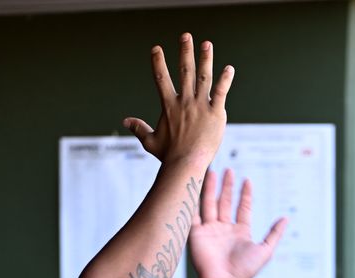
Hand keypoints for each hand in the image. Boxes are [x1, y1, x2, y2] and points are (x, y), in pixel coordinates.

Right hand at [123, 35, 231, 168]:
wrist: (186, 164)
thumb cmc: (168, 156)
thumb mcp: (150, 141)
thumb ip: (139, 128)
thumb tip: (125, 121)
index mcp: (169, 106)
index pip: (161, 78)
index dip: (158, 62)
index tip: (156, 48)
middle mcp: (184, 102)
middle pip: (185, 71)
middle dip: (185, 52)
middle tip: (186, 36)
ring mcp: (200, 106)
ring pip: (203, 77)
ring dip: (205, 59)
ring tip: (206, 44)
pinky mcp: (215, 113)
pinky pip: (221, 93)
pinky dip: (225, 80)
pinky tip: (229, 68)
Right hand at [189, 168, 287, 277]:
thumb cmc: (245, 269)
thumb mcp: (266, 250)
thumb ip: (274, 233)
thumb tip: (286, 218)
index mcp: (240, 232)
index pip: (243, 208)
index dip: (245, 194)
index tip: (247, 180)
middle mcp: (224, 229)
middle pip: (224, 202)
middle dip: (226, 186)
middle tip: (228, 170)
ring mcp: (210, 230)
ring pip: (209, 204)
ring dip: (210, 188)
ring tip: (211, 171)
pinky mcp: (195, 233)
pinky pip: (192, 214)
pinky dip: (192, 200)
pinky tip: (193, 187)